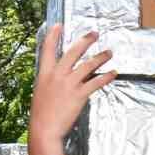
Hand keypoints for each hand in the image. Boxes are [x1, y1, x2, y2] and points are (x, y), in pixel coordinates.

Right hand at [29, 26, 116, 142]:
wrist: (44, 129)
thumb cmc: (41, 114)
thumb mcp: (41, 92)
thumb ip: (51, 81)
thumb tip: (60, 76)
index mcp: (44, 73)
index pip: (48, 50)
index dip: (53, 36)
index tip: (58, 26)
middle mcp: (57, 75)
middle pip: (73, 52)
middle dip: (85, 41)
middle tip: (94, 34)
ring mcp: (69, 83)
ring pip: (88, 65)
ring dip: (101, 57)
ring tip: (109, 52)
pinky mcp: (79, 94)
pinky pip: (96, 82)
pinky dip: (107, 76)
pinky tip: (113, 73)